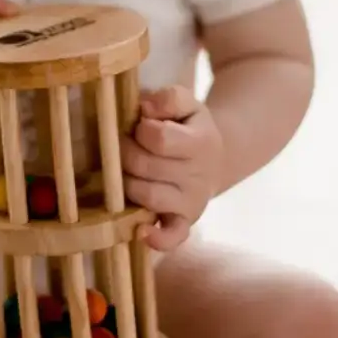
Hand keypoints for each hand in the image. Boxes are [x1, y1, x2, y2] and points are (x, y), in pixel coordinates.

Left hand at [122, 85, 223, 251]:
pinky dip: (157, 238)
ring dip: (128, 184)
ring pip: (149, 198)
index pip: (158, 137)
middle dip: (125, 153)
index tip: (139, 126)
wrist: (215, 159)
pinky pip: (173, 236)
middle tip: (122, 146)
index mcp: (201, 142)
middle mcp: (199, 175)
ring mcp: (192, 202)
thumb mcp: (186, 103)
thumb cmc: (189, 127)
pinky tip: (141, 231)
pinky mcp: (185, 222)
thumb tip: (146, 109)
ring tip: (127, 172)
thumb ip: (168, 99)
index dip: (141, 130)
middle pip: (145, 167)